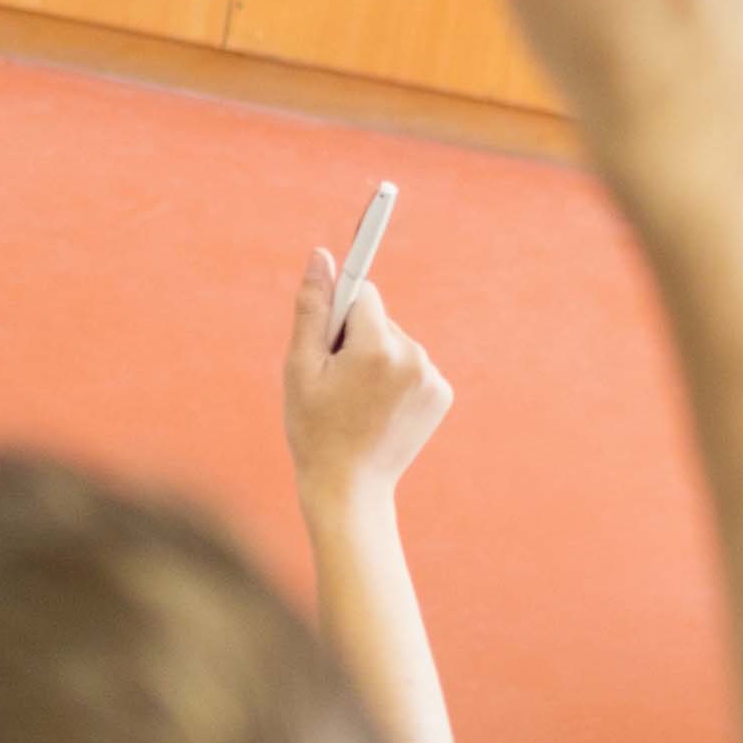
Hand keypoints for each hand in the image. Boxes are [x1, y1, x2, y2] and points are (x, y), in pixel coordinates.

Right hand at [284, 251, 452, 513]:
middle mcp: (414, 357)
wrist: (349, 487)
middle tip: (334, 382)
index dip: (339, 310)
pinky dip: (395, 378)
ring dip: (375, 358)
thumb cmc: (313, 427)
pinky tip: (379, 409)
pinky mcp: (442, 394)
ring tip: (356, 401)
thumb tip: (322, 255)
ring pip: (396, 342)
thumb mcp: (300, 367)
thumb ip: (313, 308)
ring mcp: (432, 377)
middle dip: (355, 338)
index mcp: (377, 348)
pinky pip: (412, 366)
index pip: (363, 293)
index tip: (333, 319)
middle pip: (379, 319)